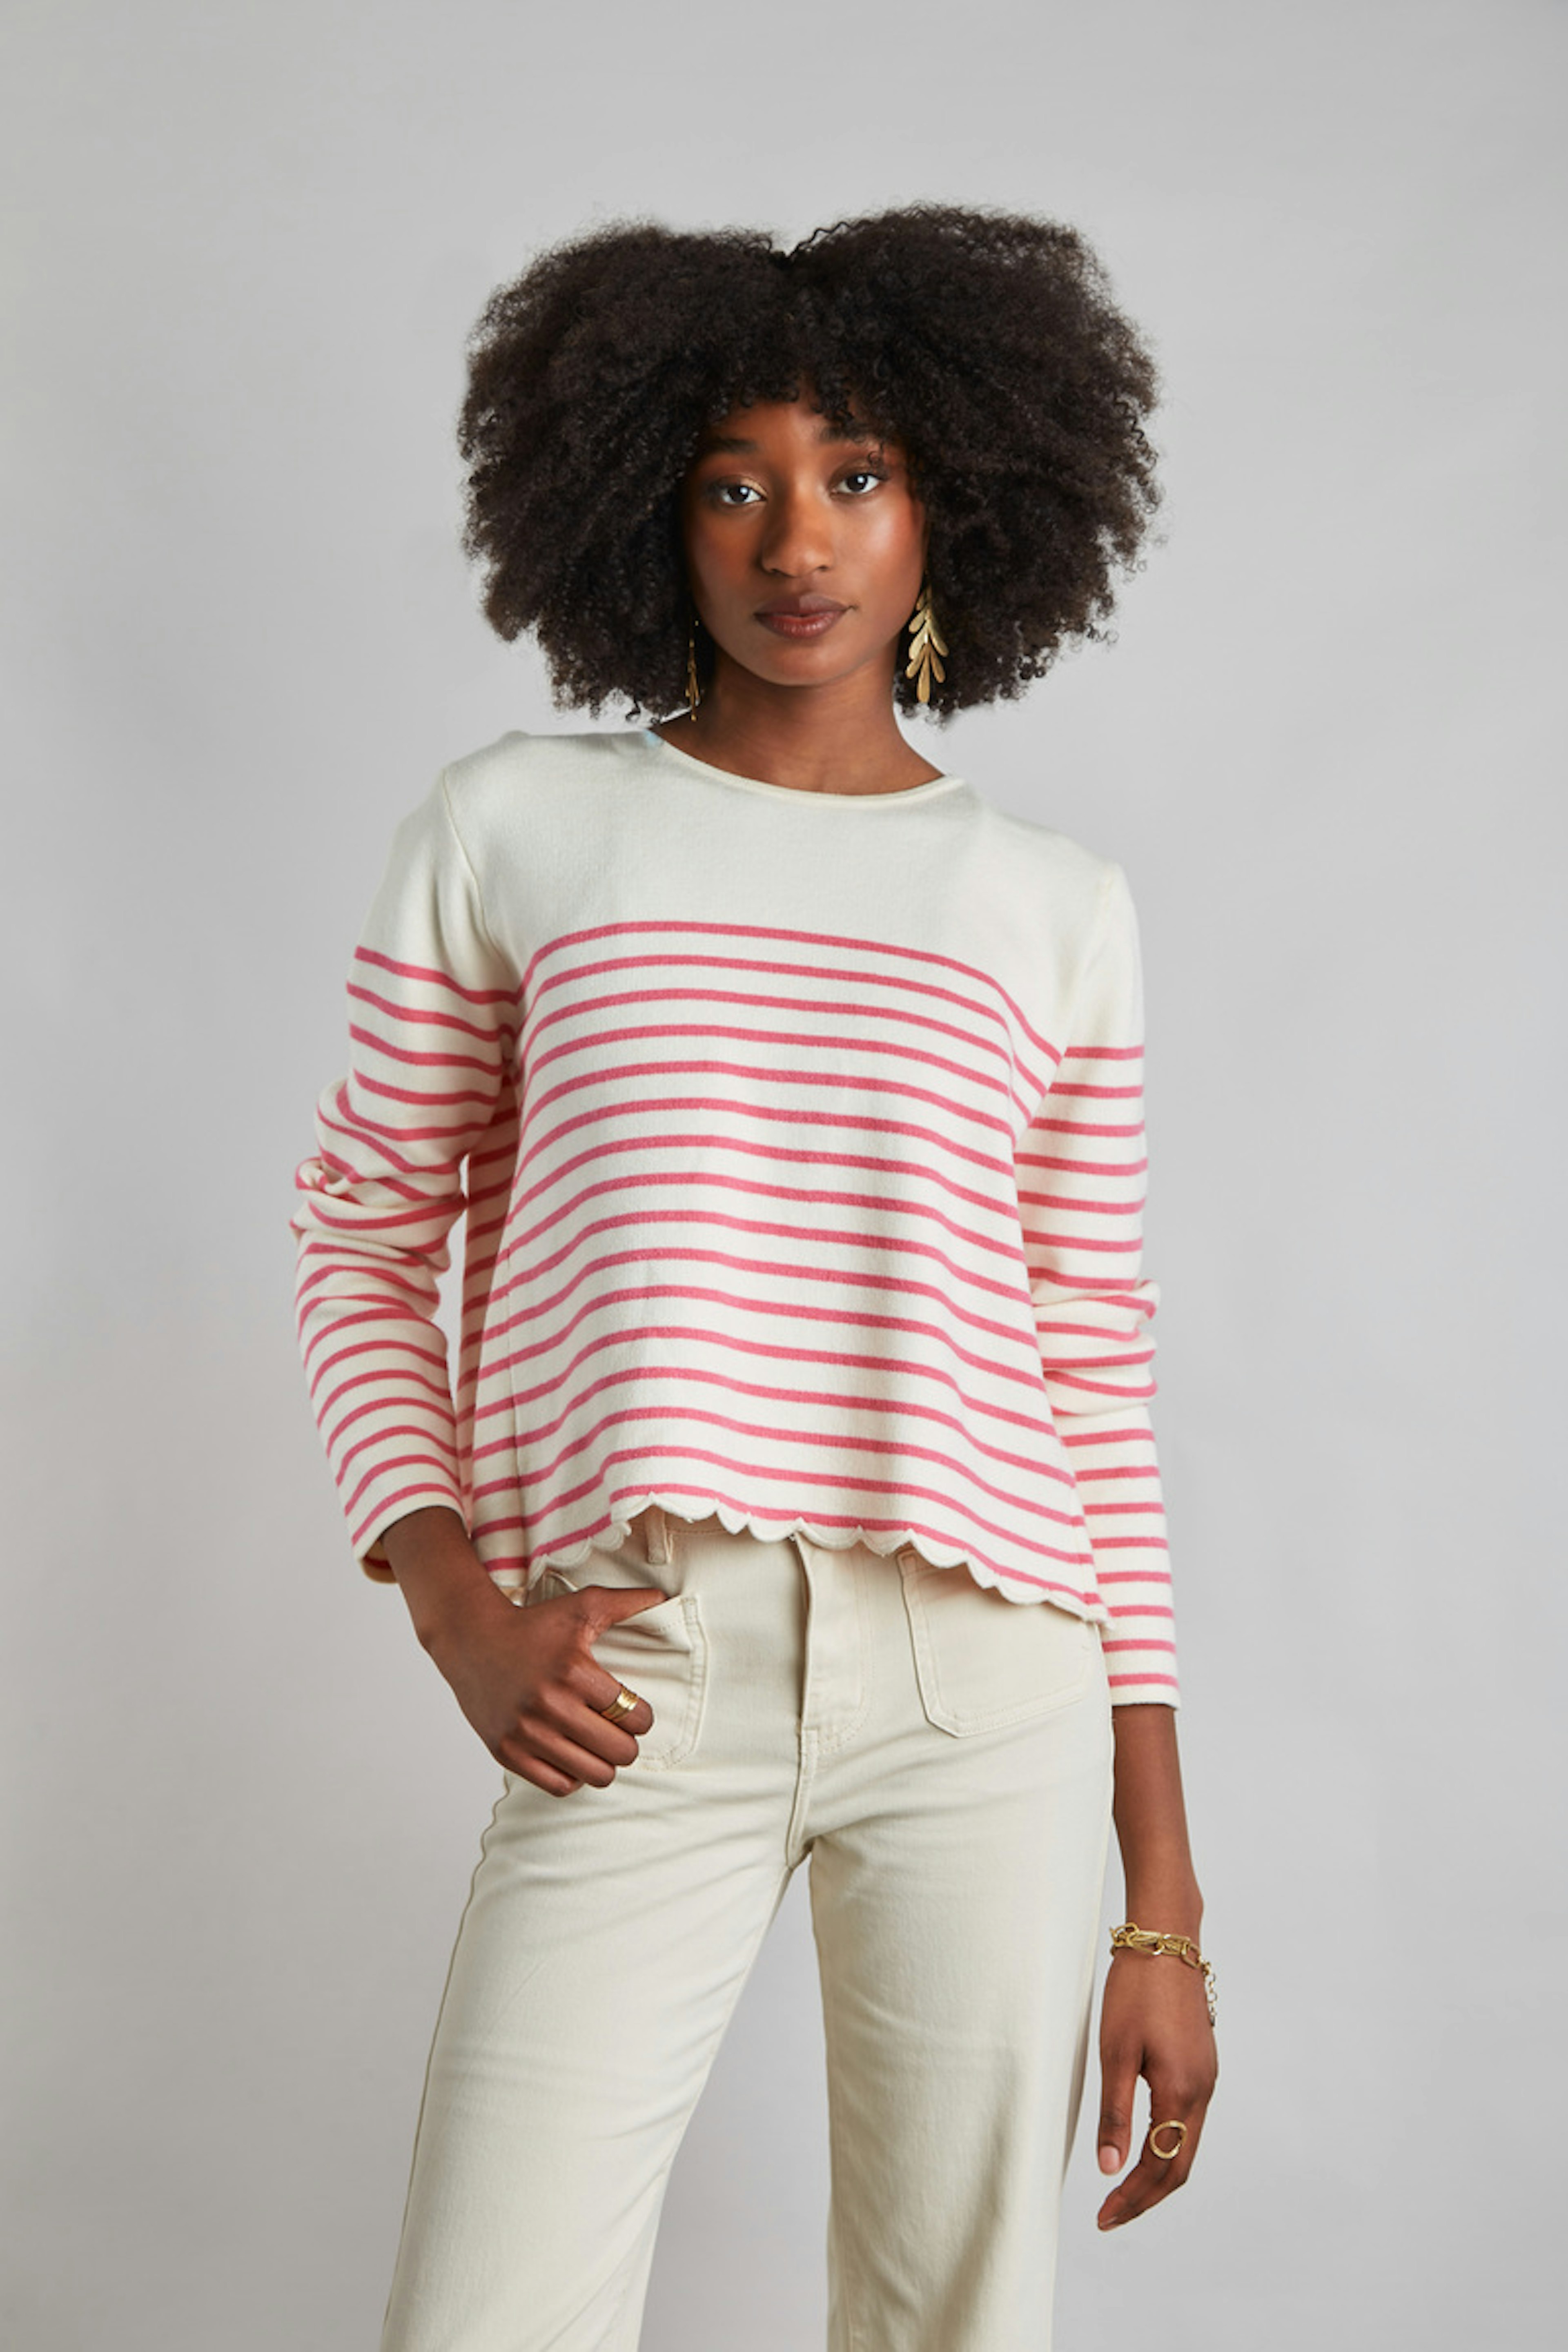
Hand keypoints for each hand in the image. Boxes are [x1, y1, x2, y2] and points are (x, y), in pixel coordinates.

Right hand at [428, 1580, 672, 1797]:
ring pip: (594, 1775)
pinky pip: (558, 1785)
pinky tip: (572, 1756)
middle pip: (620, 1751)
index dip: (643, 1717)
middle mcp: (549, 1705)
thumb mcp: (581, 1606)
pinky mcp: (507, 1751)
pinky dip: (573, 1777)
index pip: (635, 1716)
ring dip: (604, 1763)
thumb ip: (625, 1602)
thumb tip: (661, 1597)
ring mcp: (526, 1732)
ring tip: (599, 1746)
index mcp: (574, 1671)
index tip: (634, 1711)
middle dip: (628, 1743)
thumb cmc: (533, 1625)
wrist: (472, 1640)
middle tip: (619, 1731)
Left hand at [1094, 1946, 1217, 2229]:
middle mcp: (1203, 2091)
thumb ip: (1114, 2114)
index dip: (1133, 2197)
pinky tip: (1142, 2146)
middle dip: (1146, 2195)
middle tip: (1110, 2215)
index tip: (1104, 2217)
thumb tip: (1110, 2170)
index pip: (1161, 2166)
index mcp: (1181, 2092)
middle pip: (1180, 2165)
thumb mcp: (1116, 2052)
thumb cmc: (1136, 1991)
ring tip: (1122, 2189)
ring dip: (1157, 2172)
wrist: (1166, 1941)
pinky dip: (1166, 2144)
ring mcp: (1206, 2077)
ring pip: (1186, 2143)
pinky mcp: (1201, 2064)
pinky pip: (1188, 2120)